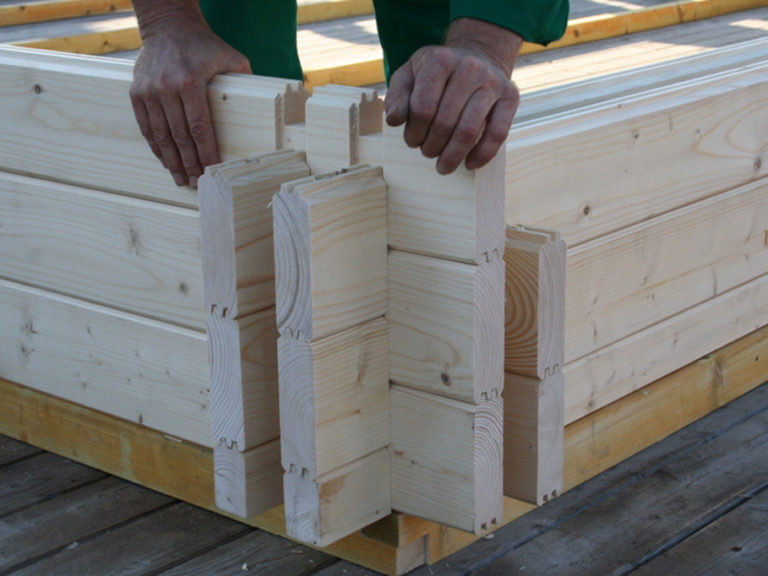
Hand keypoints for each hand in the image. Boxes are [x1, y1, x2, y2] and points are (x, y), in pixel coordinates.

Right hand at [129, 8, 250, 187]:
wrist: (168, 25)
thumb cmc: (204, 45)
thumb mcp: (230, 57)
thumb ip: (246, 80)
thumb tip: (266, 106)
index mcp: (191, 82)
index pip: (200, 128)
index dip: (206, 153)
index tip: (211, 171)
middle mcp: (167, 88)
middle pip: (180, 136)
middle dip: (189, 163)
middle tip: (196, 183)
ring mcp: (149, 91)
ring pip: (160, 135)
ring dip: (171, 160)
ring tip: (180, 178)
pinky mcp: (136, 92)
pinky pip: (146, 126)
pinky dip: (155, 146)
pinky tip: (165, 160)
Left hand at [385, 19, 521, 174]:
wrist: (477, 55)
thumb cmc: (437, 73)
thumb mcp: (409, 75)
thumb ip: (397, 96)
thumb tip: (395, 120)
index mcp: (440, 60)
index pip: (423, 108)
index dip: (414, 132)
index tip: (412, 141)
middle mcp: (469, 68)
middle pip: (445, 122)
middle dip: (431, 146)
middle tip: (427, 152)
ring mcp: (492, 82)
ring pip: (469, 130)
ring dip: (452, 155)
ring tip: (443, 166)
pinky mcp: (510, 97)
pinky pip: (498, 133)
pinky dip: (483, 154)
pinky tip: (470, 164)